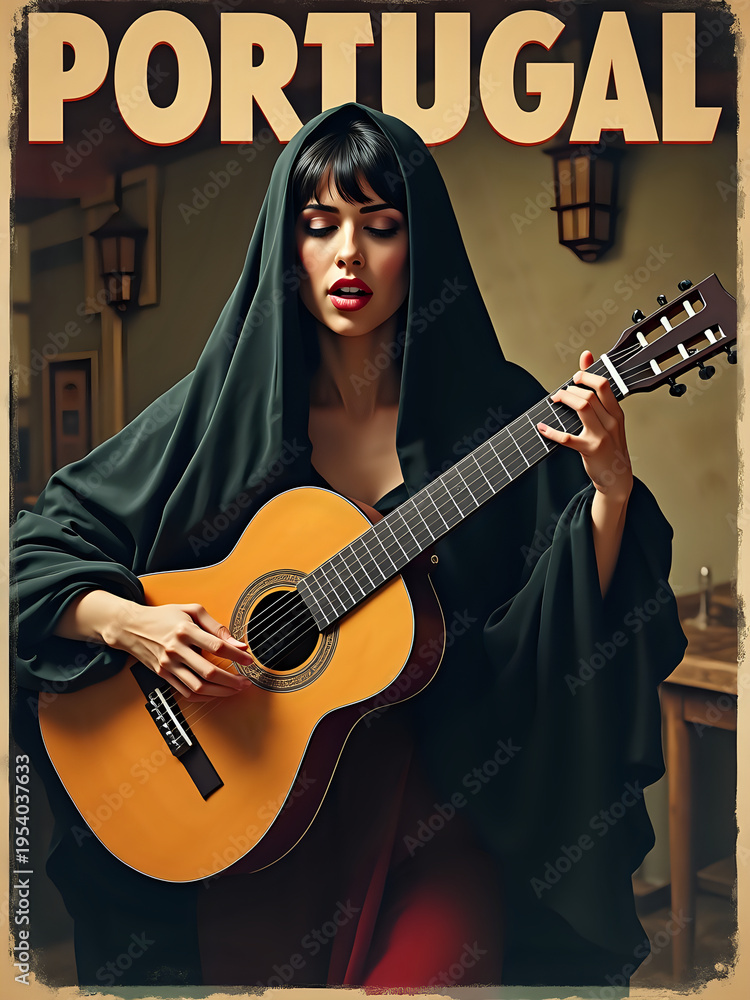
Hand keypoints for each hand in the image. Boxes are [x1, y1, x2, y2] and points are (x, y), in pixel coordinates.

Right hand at [103, 600, 254, 701]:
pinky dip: (204, 696)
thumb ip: (216, 626)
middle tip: (245, 681)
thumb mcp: (192, 611)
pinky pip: (187, 692)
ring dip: (220, 692)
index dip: (236, 655)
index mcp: (185, 631)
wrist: (132, 627)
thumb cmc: (164, 617)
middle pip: (209, 671)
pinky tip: (216, 693)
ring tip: (235, 690)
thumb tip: (237, 643)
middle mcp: (176, 650)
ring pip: (198, 687)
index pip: (217, 646)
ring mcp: (168, 665)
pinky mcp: (164, 675)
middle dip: (232, 680)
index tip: (248, 660)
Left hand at [537, 351, 632, 502]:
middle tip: (560, 394)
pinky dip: (551, 431)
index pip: (604, 385)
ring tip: (555, 401)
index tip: (574, 378)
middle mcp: (611, 422)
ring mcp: (601, 436)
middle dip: (570, 389)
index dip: (586, 376)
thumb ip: (598, 395)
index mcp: (617, 412)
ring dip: (565, 400)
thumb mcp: (609, 420)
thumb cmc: (610, 446)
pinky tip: (542, 427)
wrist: (617, 477)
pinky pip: (566, 437)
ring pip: (582, 407)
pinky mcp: (589, 450)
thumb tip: (586, 357)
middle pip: (590, 394)